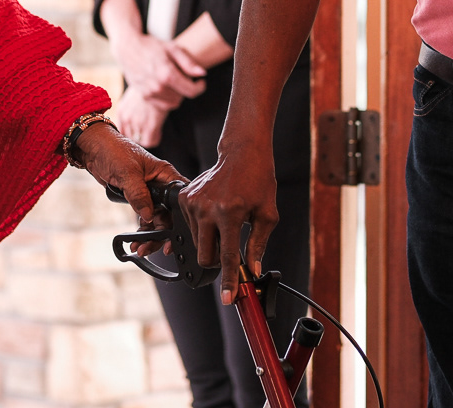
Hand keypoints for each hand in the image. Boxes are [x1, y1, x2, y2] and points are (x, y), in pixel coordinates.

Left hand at [74, 122, 183, 255]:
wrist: (94, 148)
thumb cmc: (113, 150)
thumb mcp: (127, 172)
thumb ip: (139, 195)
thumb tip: (148, 216)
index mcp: (165, 173)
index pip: (179, 198)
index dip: (180, 219)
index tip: (173, 237)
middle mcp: (160, 184)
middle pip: (168, 214)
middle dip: (162, 233)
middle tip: (154, 247)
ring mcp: (149, 192)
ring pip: (156, 219)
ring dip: (150, 235)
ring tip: (140, 248)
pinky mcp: (138, 198)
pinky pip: (144, 218)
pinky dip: (141, 230)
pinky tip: (135, 241)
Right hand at [112, 32, 206, 104]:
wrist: (128, 48)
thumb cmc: (151, 46)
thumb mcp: (172, 49)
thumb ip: (188, 63)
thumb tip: (202, 74)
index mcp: (167, 74)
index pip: (191, 91)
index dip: (200, 87)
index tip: (201, 82)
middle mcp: (158, 86)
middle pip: (182, 97)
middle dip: (187, 89)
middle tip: (184, 77)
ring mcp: (149, 93)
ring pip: (173, 103)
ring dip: (177, 94)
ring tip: (174, 81)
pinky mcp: (144, 96)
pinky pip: (162, 105)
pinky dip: (167, 98)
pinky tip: (165, 86)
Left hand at [112, 85, 172, 147]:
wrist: (158, 81)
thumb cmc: (149, 86)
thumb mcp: (133, 95)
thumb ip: (130, 108)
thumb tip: (134, 117)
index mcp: (121, 111)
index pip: (121, 130)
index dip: (130, 130)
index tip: (138, 127)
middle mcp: (126, 118)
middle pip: (130, 136)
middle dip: (139, 134)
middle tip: (147, 128)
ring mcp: (137, 123)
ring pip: (140, 140)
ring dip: (147, 136)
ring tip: (154, 129)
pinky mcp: (149, 126)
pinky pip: (150, 141)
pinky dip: (155, 138)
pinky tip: (158, 130)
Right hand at [179, 144, 276, 304]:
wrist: (242, 153)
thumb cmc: (258, 181)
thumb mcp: (267, 214)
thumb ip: (258, 245)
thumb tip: (253, 270)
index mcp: (229, 213)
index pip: (228, 256)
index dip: (229, 281)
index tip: (228, 298)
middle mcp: (206, 208)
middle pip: (205, 255)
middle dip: (217, 261)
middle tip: (230, 251)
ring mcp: (192, 202)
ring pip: (197, 242)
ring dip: (211, 240)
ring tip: (225, 221)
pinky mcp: (184, 197)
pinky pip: (190, 226)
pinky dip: (203, 227)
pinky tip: (215, 213)